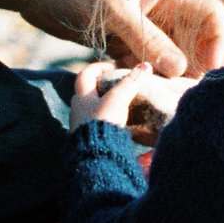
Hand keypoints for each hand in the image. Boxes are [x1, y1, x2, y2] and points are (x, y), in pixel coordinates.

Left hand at [0, 0, 223, 77]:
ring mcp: (140, 25)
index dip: (218, 40)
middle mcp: (159, 7)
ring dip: (168, 75)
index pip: (209, 12)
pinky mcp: (120, 40)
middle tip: (188, 92)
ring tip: (166, 97)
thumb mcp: (116, 10)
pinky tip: (139, 92)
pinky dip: (143, 76)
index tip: (210, 69)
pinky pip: (142, 62)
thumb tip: (180, 68)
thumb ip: (148, 39)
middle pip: (192, 38)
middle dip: (195, 64)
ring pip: (167, 54)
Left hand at [71, 63, 195, 141]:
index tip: (115, 68)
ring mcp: (81, 126)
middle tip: (121, 86)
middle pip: (88, 91)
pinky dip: (107, 118)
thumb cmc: (102, 123)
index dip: (100, 67)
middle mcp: (77, 110)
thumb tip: (145, 66)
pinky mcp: (87, 140)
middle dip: (104, 86)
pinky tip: (119, 123)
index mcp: (81, 97)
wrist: (95, 156)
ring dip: (105, 103)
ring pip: (92, 108)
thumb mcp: (118, 99)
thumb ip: (131, 82)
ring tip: (123, 104)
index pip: (86, 74)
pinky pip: (96, 123)